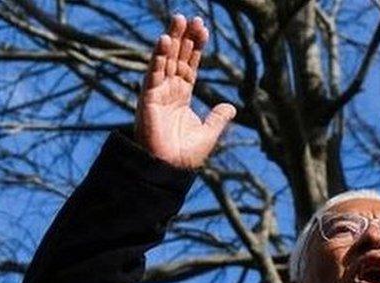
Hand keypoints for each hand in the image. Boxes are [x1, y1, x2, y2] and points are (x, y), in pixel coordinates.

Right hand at [135, 14, 235, 168]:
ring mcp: (158, 93)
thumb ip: (218, 118)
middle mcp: (169, 90)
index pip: (190, 65)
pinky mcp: (148, 98)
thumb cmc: (184, 156)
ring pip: (165, 60)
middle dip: (184, 37)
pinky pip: (154, 73)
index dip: (196, 47)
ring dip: (171, 39)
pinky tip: (165, 40)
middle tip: (190, 16)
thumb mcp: (208, 134)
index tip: (202, 28)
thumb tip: (231, 107)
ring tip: (177, 19)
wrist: (168, 169)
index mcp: (182, 96)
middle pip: (177, 57)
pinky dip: (158, 57)